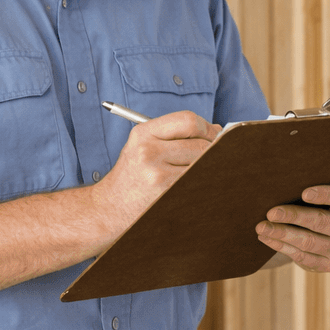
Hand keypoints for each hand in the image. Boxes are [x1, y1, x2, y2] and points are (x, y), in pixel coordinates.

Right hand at [96, 110, 219, 235]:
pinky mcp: (166, 193)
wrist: (110, 208)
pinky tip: (192, 185)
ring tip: (198, 171)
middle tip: (213, 155)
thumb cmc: (134, 176)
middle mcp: (148, 151)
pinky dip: (202, 181)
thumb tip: (219, 131)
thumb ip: (176, 135)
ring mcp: (157, 174)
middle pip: (200, 145)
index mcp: (143, 134)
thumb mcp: (144, 146)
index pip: (187, 120)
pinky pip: (197, 182)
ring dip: (208, 168)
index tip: (214, 135)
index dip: (207, 128)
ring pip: (202, 164)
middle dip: (212, 150)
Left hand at [257, 184, 329, 272]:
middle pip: (322, 222)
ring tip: (262, 226)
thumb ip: (320, 184)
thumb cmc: (327, 201)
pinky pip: (303, 257)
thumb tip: (288, 181)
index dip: (325, 195)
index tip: (304, 192)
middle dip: (294, 216)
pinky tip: (267, 238)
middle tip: (271, 212)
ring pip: (309, 242)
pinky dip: (282, 247)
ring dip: (282, 234)